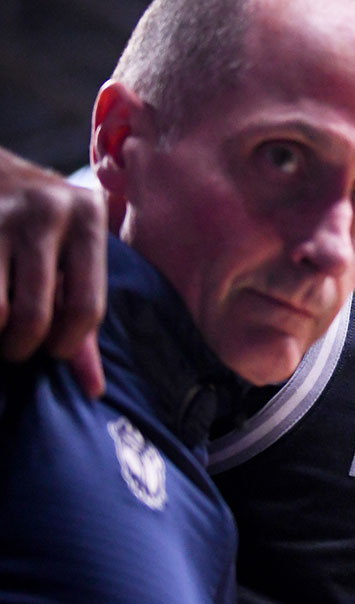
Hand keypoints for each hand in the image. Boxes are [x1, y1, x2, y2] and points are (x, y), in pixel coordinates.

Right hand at [0, 147, 107, 396]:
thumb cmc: (43, 225)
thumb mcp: (76, 253)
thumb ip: (82, 314)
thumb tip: (94, 390)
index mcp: (87, 217)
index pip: (86, 307)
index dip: (68, 344)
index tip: (55, 348)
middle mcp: (46, 211)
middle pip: (34, 315)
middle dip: (22, 347)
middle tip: (18, 346)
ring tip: (0, 329)